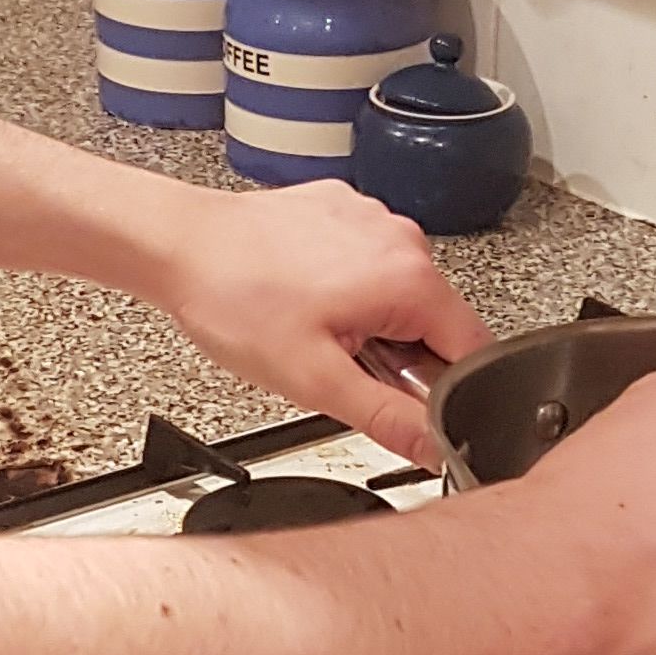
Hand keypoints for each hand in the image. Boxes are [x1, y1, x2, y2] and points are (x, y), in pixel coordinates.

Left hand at [153, 183, 490, 460]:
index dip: (447, 390)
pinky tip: (304, 297)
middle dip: (401, 356)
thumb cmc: (235, 302)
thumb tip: (435, 446)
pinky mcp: (346, 208)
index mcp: (410, 279)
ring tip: (313, 328)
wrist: (181, 246)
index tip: (407, 400)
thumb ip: (387, 418)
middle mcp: (402, 238)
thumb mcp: (314, 381)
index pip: (474, 351)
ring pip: (401, 293)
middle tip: (340, 364)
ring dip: (373, 323)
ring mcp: (374, 217)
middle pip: (436, 322)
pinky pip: (370, 262)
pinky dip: (348, 287)